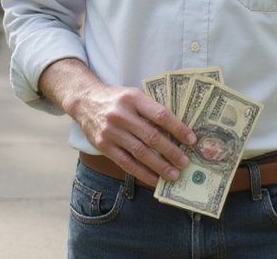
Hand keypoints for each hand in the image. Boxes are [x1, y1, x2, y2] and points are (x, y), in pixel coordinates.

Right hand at [70, 83, 195, 187]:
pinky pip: (126, 163)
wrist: (84, 100)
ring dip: (159, 166)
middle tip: (185, 162)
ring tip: (174, 175)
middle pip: (151, 136)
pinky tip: (154, 179)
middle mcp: (121, 114)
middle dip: (171, 151)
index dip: (178, 128)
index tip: (192, 140)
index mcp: (133, 98)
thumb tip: (177, 132)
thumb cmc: (116, 99)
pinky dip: (142, 173)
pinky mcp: (103, 145)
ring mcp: (111, 131)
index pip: (160, 115)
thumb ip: (150, 110)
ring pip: (140, 152)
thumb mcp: (133, 96)